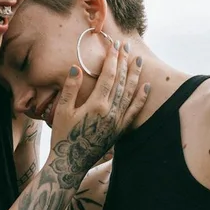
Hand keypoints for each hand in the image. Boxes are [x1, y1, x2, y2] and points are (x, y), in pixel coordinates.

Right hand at [47, 41, 147, 185]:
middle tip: (126, 46)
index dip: (112, 59)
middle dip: (124, 62)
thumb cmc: (62, 137)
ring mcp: (117, 122)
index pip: (108, 76)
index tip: (114, 45)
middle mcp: (110, 112)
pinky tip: (146, 87)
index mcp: (96, 105)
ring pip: (130, 93)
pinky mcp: (120, 130)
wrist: (70, 163)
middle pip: (121, 81)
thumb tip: (76, 68)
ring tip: (138, 60)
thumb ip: (71, 89)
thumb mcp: (62, 111)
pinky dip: (141, 98)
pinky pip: (134, 111)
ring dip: (135, 75)